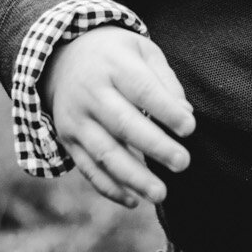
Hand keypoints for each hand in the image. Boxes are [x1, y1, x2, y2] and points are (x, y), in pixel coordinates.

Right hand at [41, 25, 194, 207]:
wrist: (62, 57)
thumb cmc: (115, 55)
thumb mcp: (141, 50)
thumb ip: (165, 80)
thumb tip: (185, 114)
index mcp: (113, 64)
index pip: (142, 88)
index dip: (165, 109)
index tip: (189, 128)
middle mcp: (90, 92)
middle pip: (122, 123)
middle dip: (154, 146)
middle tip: (183, 163)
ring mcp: (76, 118)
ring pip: (104, 152)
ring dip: (133, 177)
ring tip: (161, 194)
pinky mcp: (68, 140)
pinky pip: (88, 168)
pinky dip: (109, 188)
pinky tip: (133, 200)